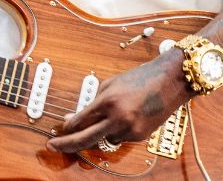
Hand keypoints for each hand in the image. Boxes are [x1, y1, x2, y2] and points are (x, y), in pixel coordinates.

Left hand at [47, 50, 190, 153]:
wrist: (170, 80)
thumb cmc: (140, 78)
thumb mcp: (111, 84)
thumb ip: (93, 102)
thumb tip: (76, 119)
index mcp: (108, 101)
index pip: (79, 121)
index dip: (66, 127)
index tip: (58, 131)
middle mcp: (118, 118)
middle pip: (85, 138)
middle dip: (66, 144)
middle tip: (52, 145)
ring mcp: (130, 130)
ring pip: (104, 139)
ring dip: (100, 132)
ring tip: (114, 113)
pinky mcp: (140, 136)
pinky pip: (120, 138)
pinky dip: (117, 130)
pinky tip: (127, 116)